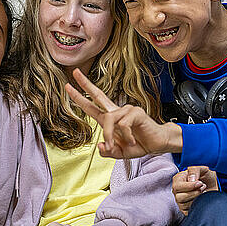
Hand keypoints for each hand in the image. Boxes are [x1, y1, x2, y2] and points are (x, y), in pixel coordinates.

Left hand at [66, 68, 182, 158]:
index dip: (79, 97)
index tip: (68, 87)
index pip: (92, 105)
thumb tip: (100, 146)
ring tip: (121, 146)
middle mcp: (116, 111)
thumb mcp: (120, 152)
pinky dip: (126, 137)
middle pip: (98, 94)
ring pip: (109, 121)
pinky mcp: (135, 112)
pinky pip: (123, 125)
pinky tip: (133, 141)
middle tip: (74, 73)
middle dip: (85, 83)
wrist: (157, 144)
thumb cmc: (139, 144)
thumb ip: (108, 152)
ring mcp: (126, 109)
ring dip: (111, 136)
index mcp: (109, 119)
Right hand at [172, 166, 218, 214]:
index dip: (189, 186)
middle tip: (203, 188)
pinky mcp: (186, 209)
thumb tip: (191, 180)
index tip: (200, 183)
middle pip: (179, 197)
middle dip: (193, 193)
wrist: (213, 185)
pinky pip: (188, 212)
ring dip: (196, 199)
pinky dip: (196, 207)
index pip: (177, 186)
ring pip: (184, 205)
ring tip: (203, 193)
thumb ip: (195, 170)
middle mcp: (177, 191)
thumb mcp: (202, 169)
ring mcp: (180, 201)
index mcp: (178, 179)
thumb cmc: (206, 176)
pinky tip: (201, 200)